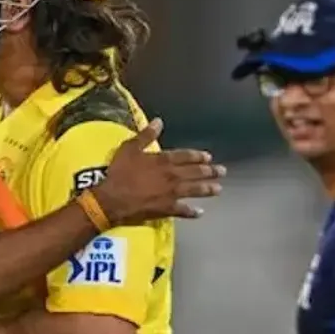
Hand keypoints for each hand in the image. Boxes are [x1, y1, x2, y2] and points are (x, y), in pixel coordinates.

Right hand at [91, 118, 224, 224]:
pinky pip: (184, 211)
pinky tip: (200, 212)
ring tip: (218, 189)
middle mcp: (172, 176)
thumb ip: (146, 135)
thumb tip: (158, 121)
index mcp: (163, 160)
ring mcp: (172, 193)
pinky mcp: (167, 209)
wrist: (113, 199)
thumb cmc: (119, 173)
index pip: (186, 156)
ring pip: (195, 190)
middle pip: (196, 172)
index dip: (198, 156)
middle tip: (222, 171)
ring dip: (208, 189)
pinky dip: (192, 212)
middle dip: (210, 171)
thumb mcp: (129, 148)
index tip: (209, 157)